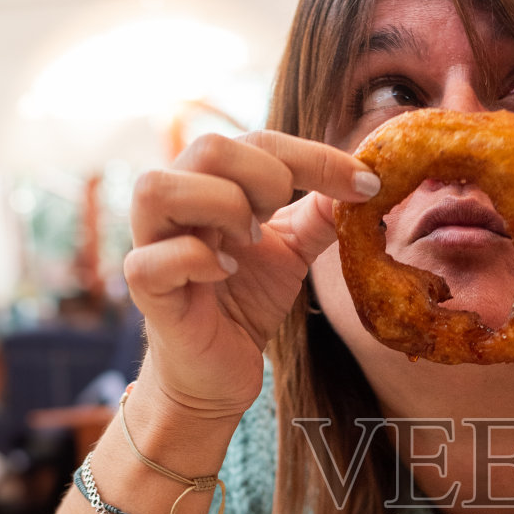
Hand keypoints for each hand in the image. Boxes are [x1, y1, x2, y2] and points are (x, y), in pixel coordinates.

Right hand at [123, 130, 377, 418]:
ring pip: (159, 188)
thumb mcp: (293, 250)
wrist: (217, 372)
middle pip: (209, 147)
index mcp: (212, 183)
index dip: (316, 157)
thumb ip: (321, 213)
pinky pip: (153, 260)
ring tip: (249, 239)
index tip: (366, 183)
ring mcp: (153, 244)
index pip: (260, 141)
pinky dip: (197, 259)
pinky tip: (226, 274)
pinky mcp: (147, 289)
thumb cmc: (244, 302)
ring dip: (220, 205)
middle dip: (266, 177)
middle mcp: (176, 203)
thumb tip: (362, 179)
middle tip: (282, 218)